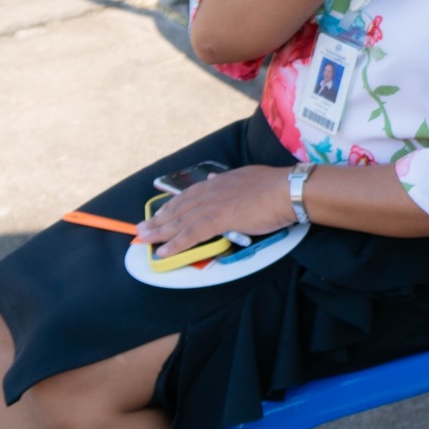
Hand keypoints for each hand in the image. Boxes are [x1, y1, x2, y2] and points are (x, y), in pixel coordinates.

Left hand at [137, 167, 292, 257]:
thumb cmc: (275, 186)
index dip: (171, 206)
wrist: (287, 190)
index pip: (188, 196)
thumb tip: (213, 181)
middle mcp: (211, 191)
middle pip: (178, 208)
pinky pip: (191, 234)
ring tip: (144, 240)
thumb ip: (229, 182)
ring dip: (159, 232)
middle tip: (140, 229)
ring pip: (179, 221)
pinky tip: (163, 251)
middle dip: (158, 220)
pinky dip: (175, 244)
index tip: (159, 213)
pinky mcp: (218, 219)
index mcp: (218, 183)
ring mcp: (213, 205)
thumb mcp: (246, 176)